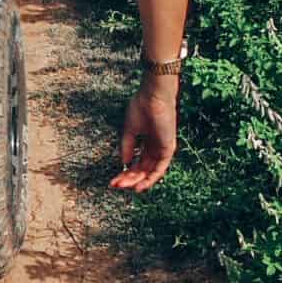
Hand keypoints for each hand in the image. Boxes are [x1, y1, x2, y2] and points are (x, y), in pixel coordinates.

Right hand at [109, 74, 179, 192]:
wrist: (153, 96)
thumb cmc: (142, 106)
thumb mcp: (130, 130)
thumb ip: (127, 147)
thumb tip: (124, 164)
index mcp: (148, 141)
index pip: (138, 162)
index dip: (126, 173)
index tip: (113, 181)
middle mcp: (156, 146)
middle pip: (143, 169)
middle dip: (129, 178)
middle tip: (116, 185)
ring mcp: (162, 147)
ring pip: (150, 171)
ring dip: (137, 180)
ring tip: (123, 186)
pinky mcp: (168, 147)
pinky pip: (160, 168)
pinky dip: (150, 178)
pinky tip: (139, 186)